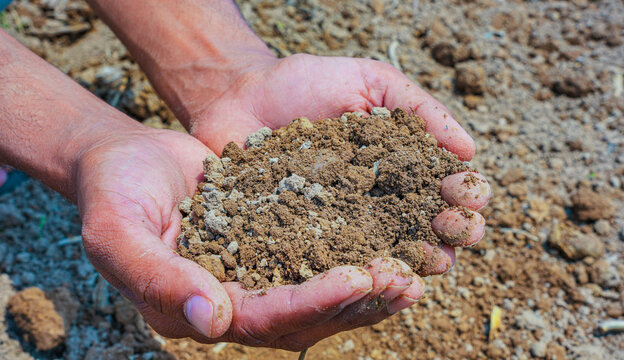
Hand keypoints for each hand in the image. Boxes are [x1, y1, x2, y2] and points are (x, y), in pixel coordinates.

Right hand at [76, 126, 415, 348]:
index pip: (264, 317)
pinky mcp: (271, 249)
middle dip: (357, 301)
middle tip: (406, 280)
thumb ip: (157, 276)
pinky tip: (392, 242)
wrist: (125, 162)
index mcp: (195, 309)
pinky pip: (319, 261)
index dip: (313, 302)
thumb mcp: (118, 231)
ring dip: (369, 287)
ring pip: (320, 296)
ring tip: (415, 269)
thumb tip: (212, 319)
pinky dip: (355, 255)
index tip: (359, 278)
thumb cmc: (115, 192)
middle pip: (304, 316)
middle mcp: (231, 303)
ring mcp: (254, 278)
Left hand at [179, 54, 490, 348]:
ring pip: (393, 258)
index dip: (465, 195)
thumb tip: (469, 150)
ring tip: (425, 259)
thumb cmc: (306, 85)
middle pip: (430, 231)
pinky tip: (375, 276)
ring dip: (418, 262)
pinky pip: (339, 270)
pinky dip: (362, 277)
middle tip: (450, 226)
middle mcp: (380, 206)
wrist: (240, 98)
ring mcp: (344, 230)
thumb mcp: (368, 80)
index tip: (464, 191)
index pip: (448, 191)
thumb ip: (418, 109)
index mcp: (403, 169)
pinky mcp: (305, 246)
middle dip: (452, 232)